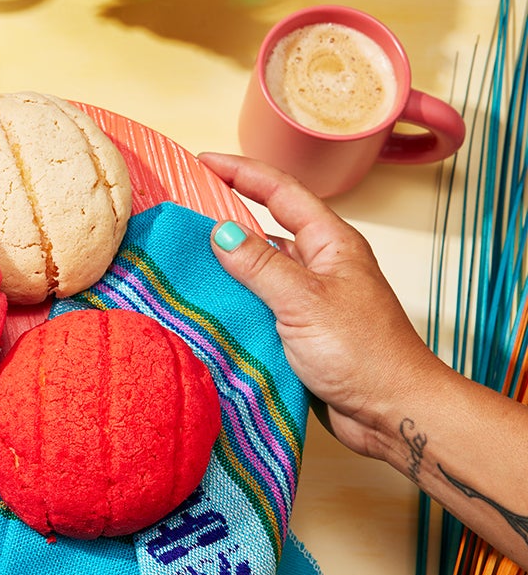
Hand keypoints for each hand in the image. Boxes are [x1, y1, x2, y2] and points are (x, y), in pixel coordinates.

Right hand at [197, 152, 452, 459]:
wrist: (393, 413)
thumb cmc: (363, 353)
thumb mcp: (304, 301)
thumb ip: (260, 265)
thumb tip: (220, 232)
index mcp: (330, 243)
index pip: (281, 192)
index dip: (241, 172)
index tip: (202, 161)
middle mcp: (320, 265)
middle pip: (267, 227)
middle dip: (226, 216)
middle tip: (183, 209)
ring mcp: (309, 298)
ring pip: (260, 269)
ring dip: (226, 264)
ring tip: (182, 257)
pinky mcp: (299, 331)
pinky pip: (258, 304)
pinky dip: (232, 301)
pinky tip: (205, 304)